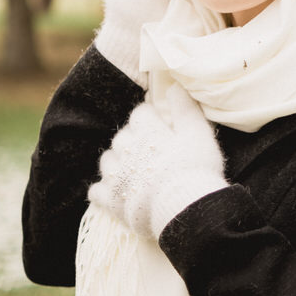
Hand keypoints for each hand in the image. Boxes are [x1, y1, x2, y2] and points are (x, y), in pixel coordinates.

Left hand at [88, 85, 228, 238]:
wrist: (186, 210)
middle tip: (154, 150)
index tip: (164, 127)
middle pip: (122, 136)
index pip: (140, 113)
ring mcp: (115, 176)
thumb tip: (174, 85)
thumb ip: (185, 108)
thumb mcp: (199, 134)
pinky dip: (103, 190)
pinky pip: (96, 191)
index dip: (153, 118)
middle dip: (134, 139)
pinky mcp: (111, 201)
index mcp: (146, 132)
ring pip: (107, 160)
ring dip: (118, 161)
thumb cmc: (196, 169)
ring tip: (134, 169)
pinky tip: (116, 192)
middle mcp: (125, 150)